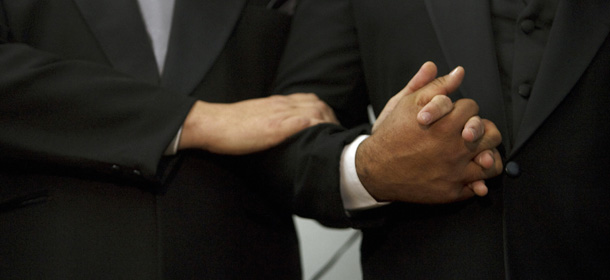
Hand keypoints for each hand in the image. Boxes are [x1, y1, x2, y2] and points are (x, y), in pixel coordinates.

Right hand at [179, 93, 337, 154]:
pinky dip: (316, 129)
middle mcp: (281, 105)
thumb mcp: (256, 117)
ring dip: (328, 125)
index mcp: (277, 103)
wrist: (211, 124)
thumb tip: (285, 131)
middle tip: (338, 135)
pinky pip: (301, 123)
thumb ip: (271, 120)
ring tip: (334, 140)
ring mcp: (279, 115)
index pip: (310, 100)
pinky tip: (322, 140)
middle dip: (332, 119)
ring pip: (314, 111)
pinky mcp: (274, 128)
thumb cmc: (229, 125)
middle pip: (318, 104)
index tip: (331, 126)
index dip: (325, 113)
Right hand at [356, 63, 501, 203]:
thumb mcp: (406, 103)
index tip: (454, 115)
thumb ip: (434, 86)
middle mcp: (454, 148)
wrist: (375, 168)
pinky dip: (480, 180)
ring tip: (477, 152)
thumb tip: (458, 72)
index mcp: (446, 124)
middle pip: (491, 134)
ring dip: (488, 154)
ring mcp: (455, 172)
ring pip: (492, 162)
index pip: (472, 108)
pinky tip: (471, 172)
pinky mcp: (452, 191)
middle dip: (483, 130)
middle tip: (470, 133)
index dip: (463, 109)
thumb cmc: (391, 135)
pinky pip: (479, 186)